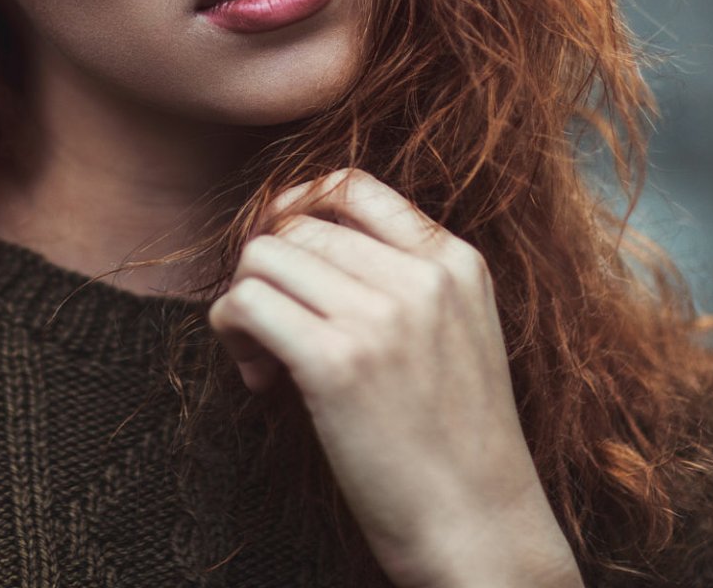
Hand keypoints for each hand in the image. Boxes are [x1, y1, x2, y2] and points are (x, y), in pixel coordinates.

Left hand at [206, 168, 582, 587]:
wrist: (480, 528)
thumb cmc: (457, 443)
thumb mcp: (461, 331)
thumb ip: (407, 278)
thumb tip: (303, 240)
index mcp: (455, 261)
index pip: (351, 184)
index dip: (297, 207)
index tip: (281, 251)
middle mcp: (421, 276)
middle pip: (296, 226)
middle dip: (269, 272)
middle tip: (273, 332)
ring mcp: (380, 316)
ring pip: (262, 257)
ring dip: (245, 302)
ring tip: (266, 359)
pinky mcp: (336, 362)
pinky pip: (245, 303)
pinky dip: (231, 331)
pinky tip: (257, 376)